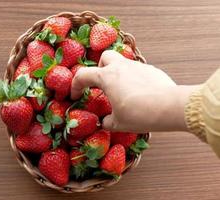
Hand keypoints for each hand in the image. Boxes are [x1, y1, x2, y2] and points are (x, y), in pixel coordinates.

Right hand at [71, 50, 197, 131]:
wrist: (171, 107)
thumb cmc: (140, 114)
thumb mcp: (118, 123)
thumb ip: (107, 122)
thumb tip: (104, 122)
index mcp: (107, 77)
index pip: (82, 75)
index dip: (75, 86)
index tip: (75, 96)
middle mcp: (121, 67)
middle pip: (104, 57)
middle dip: (100, 68)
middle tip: (101, 84)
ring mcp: (138, 66)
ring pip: (123, 63)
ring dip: (118, 74)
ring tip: (121, 91)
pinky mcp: (152, 70)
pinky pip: (137, 71)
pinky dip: (133, 79)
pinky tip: (139, 94)